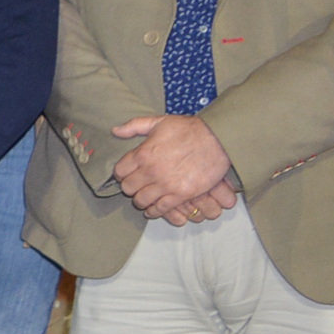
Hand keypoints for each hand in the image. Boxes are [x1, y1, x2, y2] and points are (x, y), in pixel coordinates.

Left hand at [111, 114, 237, 221]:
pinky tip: (152, 210)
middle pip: (128, 188)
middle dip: (130, 187)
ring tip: (144, 197)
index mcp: (143, 153)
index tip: (126, 174)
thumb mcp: (159, 122)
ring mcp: (166, 184)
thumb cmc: (190, 129)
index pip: (119, 171)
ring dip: (140, 200)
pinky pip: (160, 209)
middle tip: (136, 186)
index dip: (121, 174)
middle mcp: (151, 171)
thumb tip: (115, 130)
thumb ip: (134, 126)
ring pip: (141, 200)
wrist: (218, 139)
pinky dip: (154, 211)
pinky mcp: (181, 194)